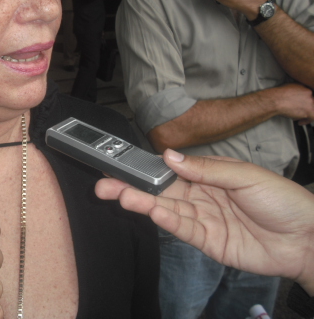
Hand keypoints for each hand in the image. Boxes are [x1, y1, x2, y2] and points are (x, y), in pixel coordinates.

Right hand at [95, 150, 313, 294]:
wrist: (308, 238)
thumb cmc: (284, 200)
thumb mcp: (246, 175)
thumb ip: (206, 168)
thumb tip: (170, 157)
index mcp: (209, 175)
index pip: (170, 170)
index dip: (146, 167)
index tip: (121, 163)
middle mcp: (201, 196)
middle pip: (160, 191)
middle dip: (132, 187)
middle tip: (105, 184)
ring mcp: (203, 219)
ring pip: (165, 209)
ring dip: (141, 203)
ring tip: (119, 196)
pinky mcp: (208, 241)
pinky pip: (181, 229)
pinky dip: (164, 220)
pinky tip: (149, 211)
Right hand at [269, 83, 313, 124]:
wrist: (276, 100)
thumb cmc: (279, 94)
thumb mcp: (290, 86)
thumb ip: (297, 90)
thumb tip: (296, 94)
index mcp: (306, 90)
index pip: (310, 97)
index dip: (305, 102)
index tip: (302, 105)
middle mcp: (310, 95)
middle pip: (311, 103)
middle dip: (306, 108)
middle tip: (300, 110)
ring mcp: (310, 103)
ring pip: (312, 110)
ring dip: (306, 114)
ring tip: (299, 117)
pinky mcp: (308, 111)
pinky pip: (312, 117)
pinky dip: (306, 121)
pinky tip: (300, 122)